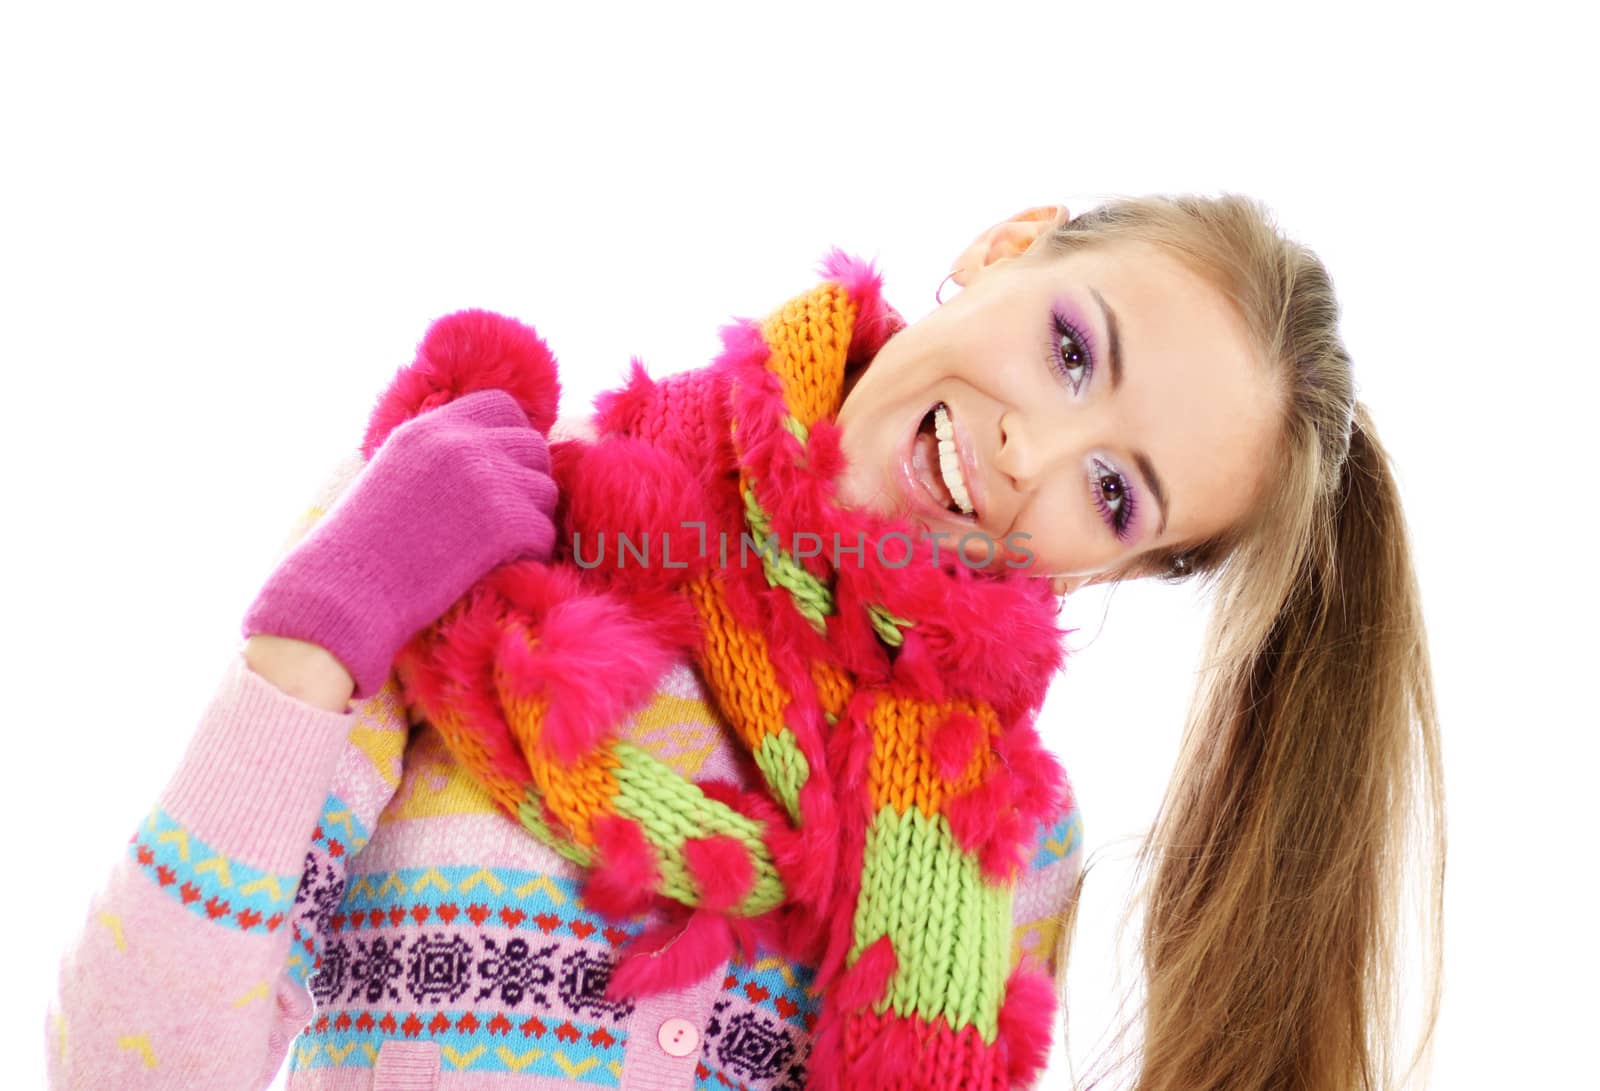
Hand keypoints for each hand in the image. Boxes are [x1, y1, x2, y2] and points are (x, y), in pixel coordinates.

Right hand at [241, 389, 558, 698]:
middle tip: (504, 520)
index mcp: (430, 428)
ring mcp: (486, 480)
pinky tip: (497, 569)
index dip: (511, 441)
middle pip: (533, 448)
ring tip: (494, 549)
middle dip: (526, 483)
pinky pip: (544, 534)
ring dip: (530, 521)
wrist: (345, 592)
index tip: (502, 475)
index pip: (503, 408)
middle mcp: (461, 443)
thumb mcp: (395, 473)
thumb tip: (494, 456)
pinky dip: (530, 556)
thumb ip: (440, 455)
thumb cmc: (361, 548)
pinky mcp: (505, 522)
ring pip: (545, 492)